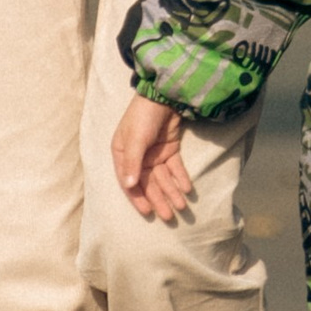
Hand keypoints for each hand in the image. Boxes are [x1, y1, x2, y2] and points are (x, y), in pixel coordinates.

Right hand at [112, 95, 195, 223]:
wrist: (164, 94)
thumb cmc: (143, 115)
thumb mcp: (135, 138)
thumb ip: (132, 162)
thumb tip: (129, 186)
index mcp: (122, 155)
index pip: (129, 183)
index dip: (139, 198)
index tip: (148, 212)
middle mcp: (138, 157)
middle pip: (149, 183)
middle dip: (159, 199)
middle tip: (170, 216)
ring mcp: (154, 154)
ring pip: (164, 178)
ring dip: (172, 192)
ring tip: (183, 207)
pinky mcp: (170, 149)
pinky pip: (175, 167)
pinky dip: (181, 178)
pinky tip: (187, 189)